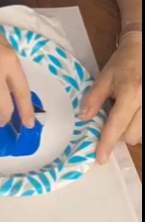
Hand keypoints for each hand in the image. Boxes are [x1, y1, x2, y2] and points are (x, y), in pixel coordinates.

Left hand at [81, 34, 142, 163]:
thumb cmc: (124, 63)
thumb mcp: (104, 78)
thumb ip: (93, 99)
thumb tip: (83, 119)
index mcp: (131, 94)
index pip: (117, 125)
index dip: (107, 143)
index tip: (100, 158)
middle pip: (133, 134)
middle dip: (119, 134)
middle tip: (113, 119)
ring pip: (143, 134)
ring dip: (132, 130)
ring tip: (126, 114)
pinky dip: (140, 126)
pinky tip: (135, 115)